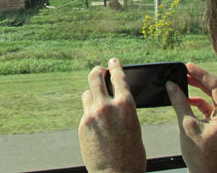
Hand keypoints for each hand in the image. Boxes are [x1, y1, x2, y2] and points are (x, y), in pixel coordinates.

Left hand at [78, 58, 145, 172]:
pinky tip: (97, 125)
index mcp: (126, 105)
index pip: (118, 77)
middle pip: (95, 77)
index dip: (115, 66)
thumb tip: (117, 99)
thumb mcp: (133, 126)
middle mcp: (107, 107)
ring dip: (93, 96)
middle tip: (100, 71)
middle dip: (98, 71)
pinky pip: (86, 111)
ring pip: (87, 94)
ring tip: (99, 104)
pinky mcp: (83, 125)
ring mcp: (92, 115)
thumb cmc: (131, 155)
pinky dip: (91, 113)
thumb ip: (124, 110)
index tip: (112, 61)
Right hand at [166, 63, 216, 172]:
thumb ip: (179, 102)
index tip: (188, 66)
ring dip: (198, 90)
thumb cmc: (201, 156)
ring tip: (183, 82)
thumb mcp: (187, 125)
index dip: (202, 74)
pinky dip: (198, 102)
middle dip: (200, 80)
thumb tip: (171, 85)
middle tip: (185, 71)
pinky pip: (210, 108)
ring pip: (213, 98)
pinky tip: (186, 99)